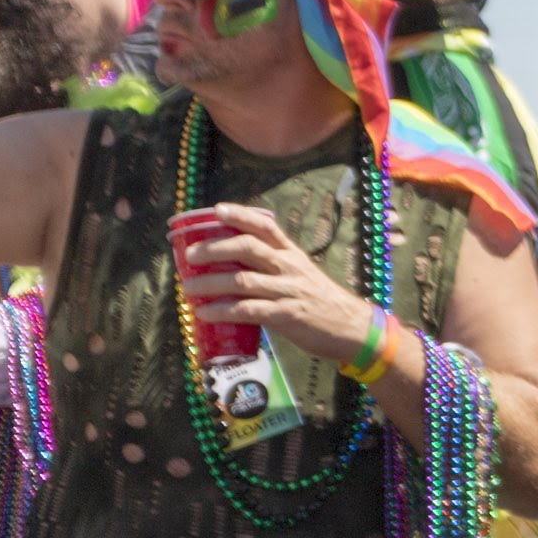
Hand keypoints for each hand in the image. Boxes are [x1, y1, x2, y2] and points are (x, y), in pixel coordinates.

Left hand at [174, 204, 375, 363]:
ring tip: (187, 289)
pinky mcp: (285, 316)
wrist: (349, 327)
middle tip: (190, 256)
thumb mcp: (300, 273)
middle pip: (248, 248)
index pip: (266, 227)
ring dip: (210, 283)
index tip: (218, 210)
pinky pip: (247, 310)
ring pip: (242, 280)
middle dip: (215, 249)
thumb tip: (231, 266)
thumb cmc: (319, 300)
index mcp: (292, 254)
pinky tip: (204, 313)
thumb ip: (272, 267)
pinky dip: (221, 311)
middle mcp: (289, 267)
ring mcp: (287, 291)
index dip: (241, 216)